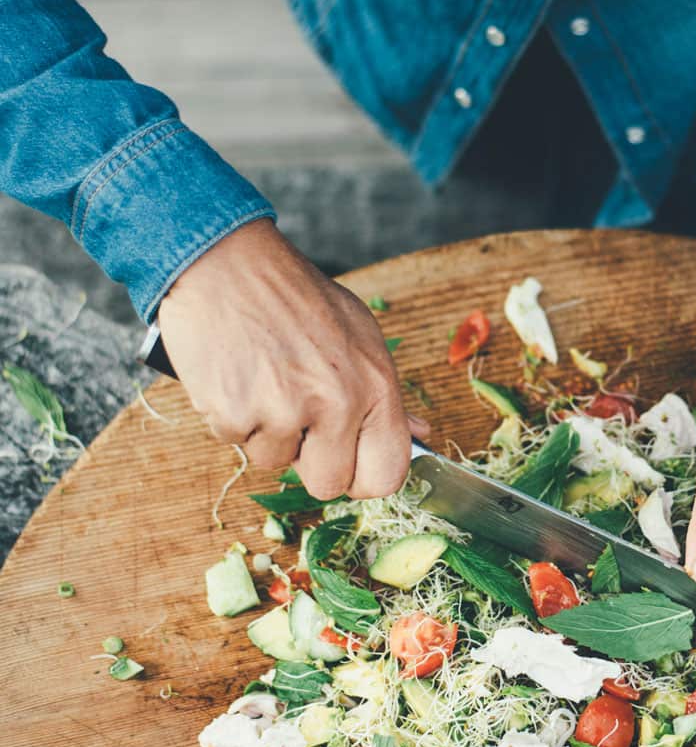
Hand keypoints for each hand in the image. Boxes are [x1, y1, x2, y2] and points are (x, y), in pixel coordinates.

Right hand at [158, 220, 425, 498]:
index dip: (363, 477)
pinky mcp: (235, 414)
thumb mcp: (358, 333)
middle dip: (310, 462)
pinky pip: (236, 443)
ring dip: (267, 433)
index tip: (348, 462)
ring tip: (263, 378)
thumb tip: (419, 432)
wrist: (225, 261)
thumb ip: (385, 392)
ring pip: (276, 463)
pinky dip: (232, 417)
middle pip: (329, 485)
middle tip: (296, 417)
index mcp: (375, 385)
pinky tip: (237, 373)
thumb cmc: (293, 295)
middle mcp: (336, 403)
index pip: (387, 475)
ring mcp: (284, 411)